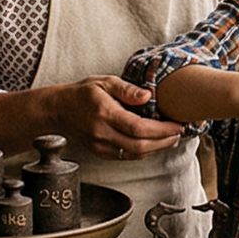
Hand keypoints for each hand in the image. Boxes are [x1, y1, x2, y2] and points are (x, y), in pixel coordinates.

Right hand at [63, 76, 184, 161]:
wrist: (59, 110)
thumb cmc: (83, 93)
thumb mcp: (104, 81)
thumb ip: (127, 89)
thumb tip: (148, 96)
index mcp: (104, 113)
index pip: (138, 128)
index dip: (162, 130)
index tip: (177, 125)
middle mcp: (102, 133)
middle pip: (140, 146)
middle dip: (164, 141)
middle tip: (179, 132)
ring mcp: (100, 146)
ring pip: (135, 154)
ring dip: (157, 148)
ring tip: (172, 137)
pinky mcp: (101, 153)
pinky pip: (127, 156)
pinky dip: (144, 151)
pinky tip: (154, 142)